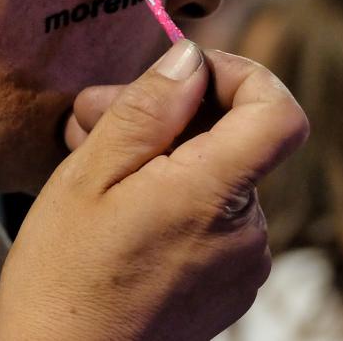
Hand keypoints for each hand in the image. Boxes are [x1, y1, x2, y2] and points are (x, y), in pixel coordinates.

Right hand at [0, 40, 307, 340]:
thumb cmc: (64, 280)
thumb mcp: (88, 177)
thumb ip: (148, 109)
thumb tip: (190, 59)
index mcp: (213, 196)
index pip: (278, 111)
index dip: (241, 75)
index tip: (188, 73)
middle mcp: (245, 231)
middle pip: (234, 137)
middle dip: (169, 113)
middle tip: (94, 111)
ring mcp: (242, 262)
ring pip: (216, 171)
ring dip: (161, 151)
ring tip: (92, 154)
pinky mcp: (229, 282)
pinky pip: (213, 211)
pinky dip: (173, 190)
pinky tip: (119, 197)